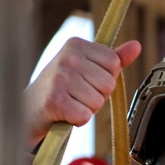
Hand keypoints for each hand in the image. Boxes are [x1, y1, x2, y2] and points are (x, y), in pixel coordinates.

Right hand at [23, 38, 141, 149]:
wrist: (28, 110)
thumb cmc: (61, 89)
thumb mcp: (86, 68)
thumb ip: (112, 58)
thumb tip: (136, 45)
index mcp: (76, 44)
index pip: (114, 64)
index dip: (104, 79)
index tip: (85, 81)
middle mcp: (67, 57)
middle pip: (108, 84)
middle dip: (96, 96)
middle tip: (76, 96)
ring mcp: (60, 78)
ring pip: (97, 102)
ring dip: (86, 109)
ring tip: (69, 103)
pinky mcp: (55, 101)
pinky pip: (85, 116)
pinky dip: (76, 121)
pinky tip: (63, 114)